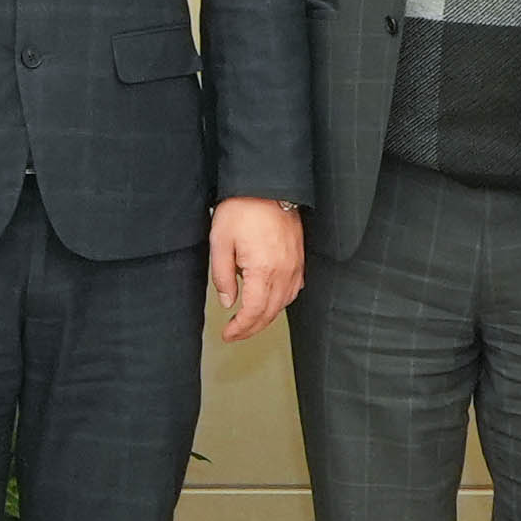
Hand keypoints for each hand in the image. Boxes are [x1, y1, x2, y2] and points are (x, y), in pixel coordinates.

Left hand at [208, 194, 305, 342]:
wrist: (268, 186)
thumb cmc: (242, 209)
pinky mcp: (299, 259)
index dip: (240, 328)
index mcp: (263, 270)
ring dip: (266, 317)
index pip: (254, 312)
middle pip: (270, 312)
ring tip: (249, 322)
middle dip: (252, 328)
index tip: (228, 334)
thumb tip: (228, 302)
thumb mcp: (220, 241)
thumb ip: (223, 276)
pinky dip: (281, 302)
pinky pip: (294, 289)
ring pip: (284, 303)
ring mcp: (295, 266)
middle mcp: (284, 272)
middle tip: (235, 334)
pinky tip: (270, 302)